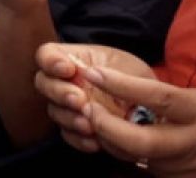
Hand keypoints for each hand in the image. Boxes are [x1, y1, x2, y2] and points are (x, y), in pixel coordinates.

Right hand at [34, 42, 151, 153]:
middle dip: (59, 92)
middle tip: (80, 100)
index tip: (67, 69)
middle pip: (43, 83)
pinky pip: (68, 135)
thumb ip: (112, 72)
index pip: (47, 54)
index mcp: (73, 59)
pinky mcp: (76, 129)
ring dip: (69, 117)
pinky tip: (94, 140)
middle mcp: (64, 81)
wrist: (152, 108)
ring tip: (89, 123)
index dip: (50, 61)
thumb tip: (91, 74)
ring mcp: (68, 106)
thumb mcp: (131, 69)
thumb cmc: (138, 80)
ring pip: (54, 110)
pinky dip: (79, 139)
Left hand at [80, 64, 195, 175]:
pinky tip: (108, 136)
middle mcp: (191, 144)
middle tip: (86, 105)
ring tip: (90, 117)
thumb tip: (121, 86)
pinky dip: (119, 151)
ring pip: (132, 157)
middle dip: (105, 124)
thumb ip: (168, 96)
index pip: (158, 97)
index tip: (94, 72)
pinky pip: (138, 168)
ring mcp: (183, 169)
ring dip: (106, 137)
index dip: (122, 85)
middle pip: (140, 141)